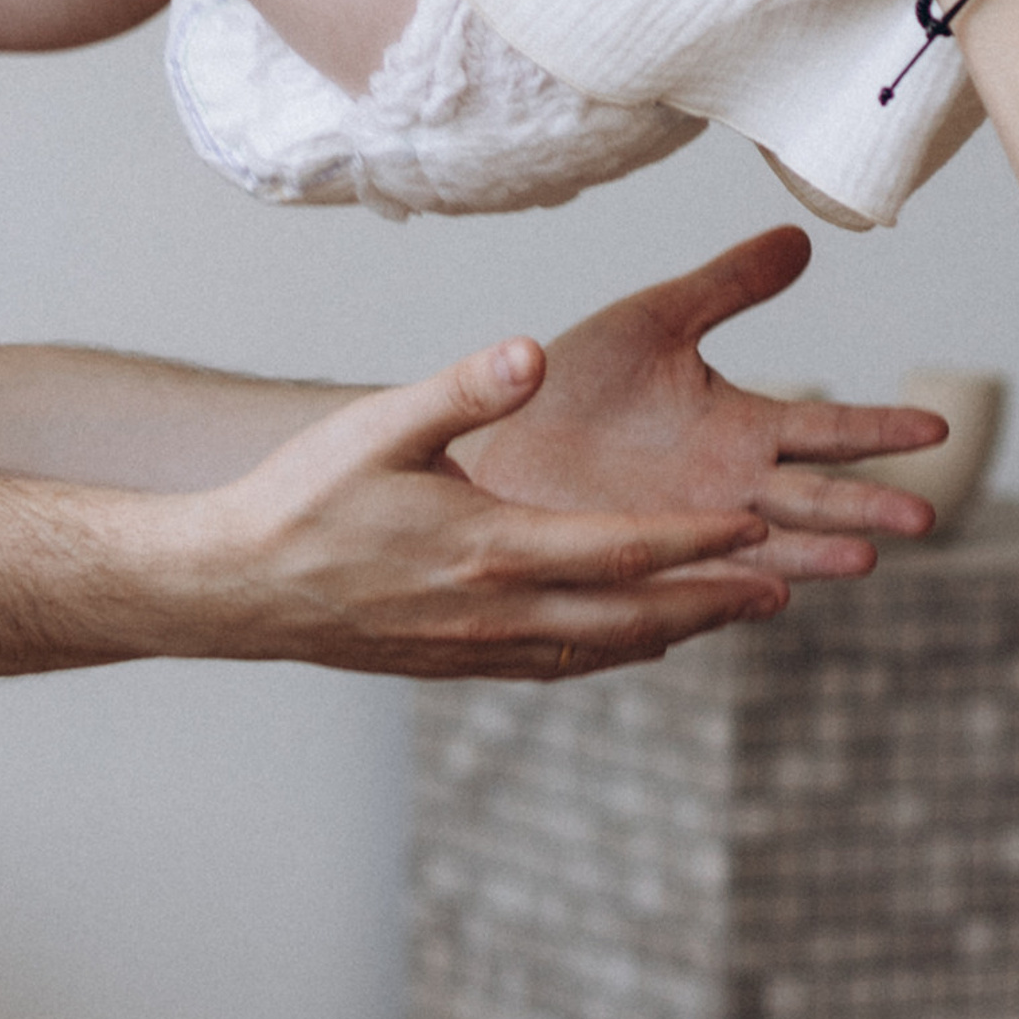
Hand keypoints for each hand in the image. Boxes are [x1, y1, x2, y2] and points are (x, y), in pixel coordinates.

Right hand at [175, 338, 790, 680]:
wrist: (235, 588)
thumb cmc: (303, 497)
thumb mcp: (380, 426)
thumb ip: (463, 388)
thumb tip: (533, 354)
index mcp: (491, 546)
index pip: (622, 550)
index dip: (697, 542)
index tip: (758, 528)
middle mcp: (497, 608)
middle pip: (633, 616)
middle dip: (714, 602)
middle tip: (783, 589)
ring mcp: (479, 646)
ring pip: (602, 648)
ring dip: (676, 632)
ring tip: (737, 613)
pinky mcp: (457, 664)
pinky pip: (558, 664)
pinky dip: (613, 652)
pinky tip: (639, 640)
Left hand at [457, 225, 944, 579]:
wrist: (491, 443)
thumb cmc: (572, 384)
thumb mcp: (655, 319)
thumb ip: (728, 286)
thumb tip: (801, 237)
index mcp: (741, 426)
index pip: (829, 429)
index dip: (880, 430)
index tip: (936, 429)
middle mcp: (731, 485)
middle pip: (816, 496)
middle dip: (867, 505)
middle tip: (923, 516)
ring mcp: (695, 529)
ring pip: (773, 546)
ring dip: (817, 554)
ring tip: (865, 558)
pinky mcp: (650, 565)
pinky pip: (704, 579)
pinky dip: (739, 588)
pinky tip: (775, 595)